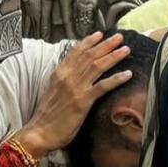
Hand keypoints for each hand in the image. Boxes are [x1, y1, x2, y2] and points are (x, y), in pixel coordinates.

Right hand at [14, 31, 132, 157]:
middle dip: (106, 45)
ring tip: (125, 50)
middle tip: (119, 37)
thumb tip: (75, 77)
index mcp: (58, 73)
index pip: (75, 52)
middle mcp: (67, 77)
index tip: (99, 34)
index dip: (88, 42)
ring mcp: (76, 87)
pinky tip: (127, 74)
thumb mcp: (53, 92)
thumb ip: (64, 82)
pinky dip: (116, 79)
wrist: (40, 132)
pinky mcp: (83, 100)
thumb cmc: (46, 116)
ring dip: (113, 56)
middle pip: (90, 56)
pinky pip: (103, 86)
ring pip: (98, 66)